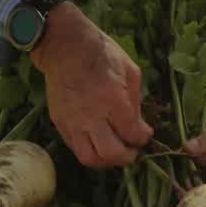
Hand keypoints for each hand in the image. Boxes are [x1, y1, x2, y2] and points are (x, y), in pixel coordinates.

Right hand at [31, 1, 152, 167]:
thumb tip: (139, 126)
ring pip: (89, 158)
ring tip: (115, 150)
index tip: (145, 134)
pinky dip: (90, 150)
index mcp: (112, 99)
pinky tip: (99, 141)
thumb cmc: (101, 53)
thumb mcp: (130, 70)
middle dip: (127, 157)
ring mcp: (72, 121)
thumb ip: (135, 102)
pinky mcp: (59, 122)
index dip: (142, 139)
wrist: (63, 45)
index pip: (131, 134)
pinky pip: (75, 148)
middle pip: (110, 154)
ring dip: (107, 161)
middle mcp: (90, 115)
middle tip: (133, 150)